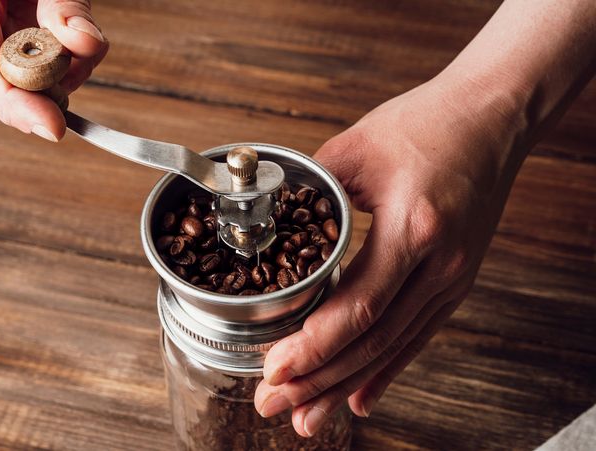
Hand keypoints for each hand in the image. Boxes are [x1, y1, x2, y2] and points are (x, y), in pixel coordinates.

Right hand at [0, 0, 108, 141]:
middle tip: (72, 109)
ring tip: (79, 52)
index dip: (18, 106)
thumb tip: (86, 44)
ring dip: (53, 83)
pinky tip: (71, 54)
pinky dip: (50, 72)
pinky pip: (13, 72)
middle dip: (39, 100)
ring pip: (6, 85)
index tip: (55, 129)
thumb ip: (66, 5)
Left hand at [253, 74, 527, 435]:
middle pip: (373, 340)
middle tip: (273, 406)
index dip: (314, 345)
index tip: (275, 369)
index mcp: (413, 227)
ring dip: (344, 385)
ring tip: (307, 417)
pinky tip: (357, 398)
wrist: (493, 117)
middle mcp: (440, 263)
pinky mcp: (455, 281)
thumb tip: (265, 219)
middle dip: (318, 380)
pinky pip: (416, 336)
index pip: (359, 305)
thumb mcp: (357, 147)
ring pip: (392, 347)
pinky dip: (384, 370)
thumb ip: (309, 189)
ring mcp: (453, 277)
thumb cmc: (428, 123)